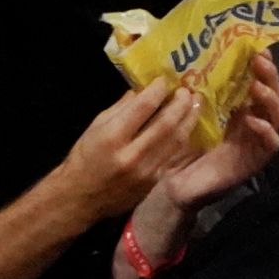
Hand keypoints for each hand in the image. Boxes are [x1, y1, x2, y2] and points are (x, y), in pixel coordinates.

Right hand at [57, 78, 201, 219]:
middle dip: (180, 104)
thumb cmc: (85, 159)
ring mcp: (146, 171)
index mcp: (113, 137)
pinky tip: (187, 126)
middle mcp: (132, 154)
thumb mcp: (95, 127)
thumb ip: (120, 109)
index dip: (157, 90)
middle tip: (188, 91)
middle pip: (165, 123)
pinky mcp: (154, 182)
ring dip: (189, 120)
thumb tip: (142, 91)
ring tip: (196, 104)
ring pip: (175, 140)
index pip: (143, 107)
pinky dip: (182, 138)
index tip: (164, 80)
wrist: (82, 199)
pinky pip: (173, 155)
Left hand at [162, 53, 278, 211]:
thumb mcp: (189, 113)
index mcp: (239, 109)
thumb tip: (195, 57)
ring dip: (271, 100)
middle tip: (259, 61)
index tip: (255, 47)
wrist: (175, 184)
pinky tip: (253, 121)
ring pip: (278, 117)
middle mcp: (252, 123)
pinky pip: (271, 145)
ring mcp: (255, 142)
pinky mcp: (254, 162)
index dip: (262, 65)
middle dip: (270, 76)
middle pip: (273, 95)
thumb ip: (197, 91)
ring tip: (256, 88)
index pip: (259, 82)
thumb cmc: (181, 148)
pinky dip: (266, 132)